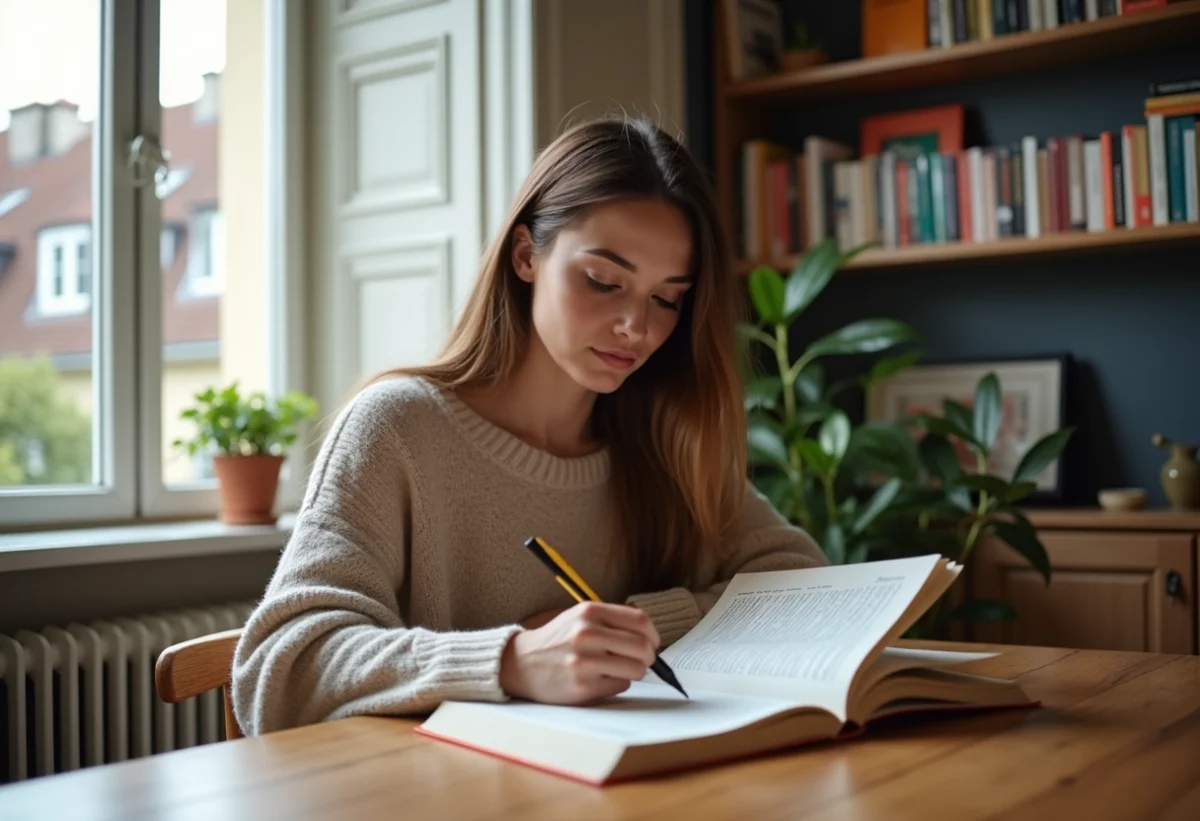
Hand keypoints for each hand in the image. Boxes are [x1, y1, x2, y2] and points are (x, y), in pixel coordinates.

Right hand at [499, 601, 660, 703]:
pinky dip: (618, 683)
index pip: (640, 621)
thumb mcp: (580, 617)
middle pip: (642, 646)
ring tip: (621, 670)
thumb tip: (649, 634)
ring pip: (636, 669)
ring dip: (635, 672)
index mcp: (590, 612)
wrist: (521, 663)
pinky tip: (602, 679)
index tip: (652, 642)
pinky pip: (620, 686)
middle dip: (649, 657)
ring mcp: (584, 661)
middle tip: (643, 660)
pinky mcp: (582, 686)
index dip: (653, 634)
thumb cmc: (558, 640)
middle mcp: (587, 633)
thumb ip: (612, 620)